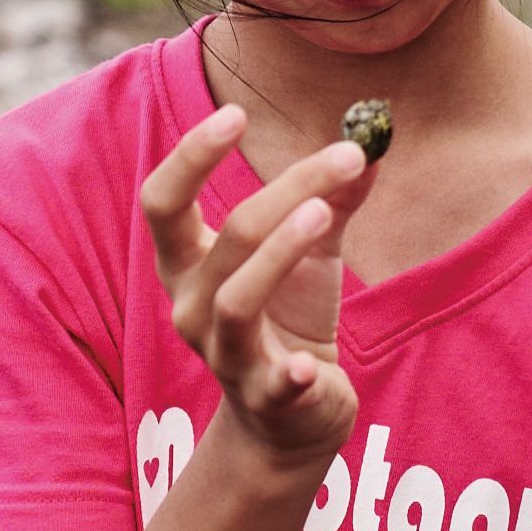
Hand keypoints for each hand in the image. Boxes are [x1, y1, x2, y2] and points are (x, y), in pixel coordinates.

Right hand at [140, 104, 369, 477]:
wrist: (292, 417)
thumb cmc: (290, 319)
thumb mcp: (312, 252)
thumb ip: (332, 198)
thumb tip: (369, 140)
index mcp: (189, 264)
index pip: (162, 201)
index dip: (191, 155)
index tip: (235, 113)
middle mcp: (191, 306)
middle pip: (226, 237)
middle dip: (282, 191)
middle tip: (345, 154)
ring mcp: (224, 356)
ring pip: (238, 300)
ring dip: (281, 252)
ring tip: (325, 213)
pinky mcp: (266, 399)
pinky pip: (272, 384)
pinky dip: (289, 375)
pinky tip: (310, 366)